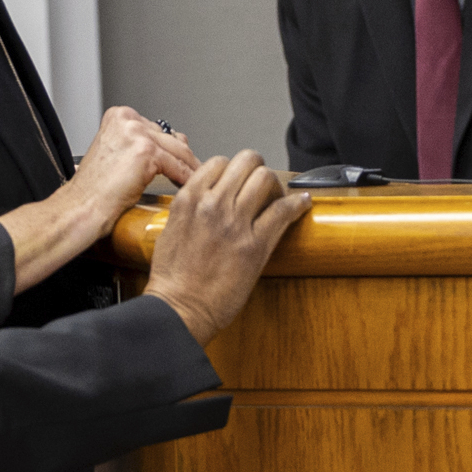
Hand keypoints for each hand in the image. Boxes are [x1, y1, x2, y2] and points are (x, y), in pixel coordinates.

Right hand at [0, 106, 201, 291]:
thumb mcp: (116, 154)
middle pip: (170, 137)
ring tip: (200, 182)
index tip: (184, 160)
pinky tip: (191, 188)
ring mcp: (136, 133)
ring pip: (177, 151)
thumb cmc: (95, 189)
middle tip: (197, 173)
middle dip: (184, 157)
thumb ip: (140, 143)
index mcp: (118, 115)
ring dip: (190, 168)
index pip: (158, 128)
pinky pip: (177, 166)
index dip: (172, 147)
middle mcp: (127, 119)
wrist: (81, 207)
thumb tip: (174, 142)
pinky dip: (186, 179)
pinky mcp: (146, 152)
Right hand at [143, 151, 311, 344]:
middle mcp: (212, 205)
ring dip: (276, 185)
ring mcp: (234, 223)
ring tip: (278, 197)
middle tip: (262, 185)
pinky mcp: (254, 245)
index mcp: (188, 200)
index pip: (219, 161)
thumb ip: (190, 209)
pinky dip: (297, 203)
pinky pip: (283, 210)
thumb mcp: (169, 231)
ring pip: (265, 178)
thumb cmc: (172, 280)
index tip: (240, 180)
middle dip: (257, 169)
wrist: (178, 309)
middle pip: (246, 161)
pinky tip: (302, 204)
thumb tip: (208, 200)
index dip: (234, 169)